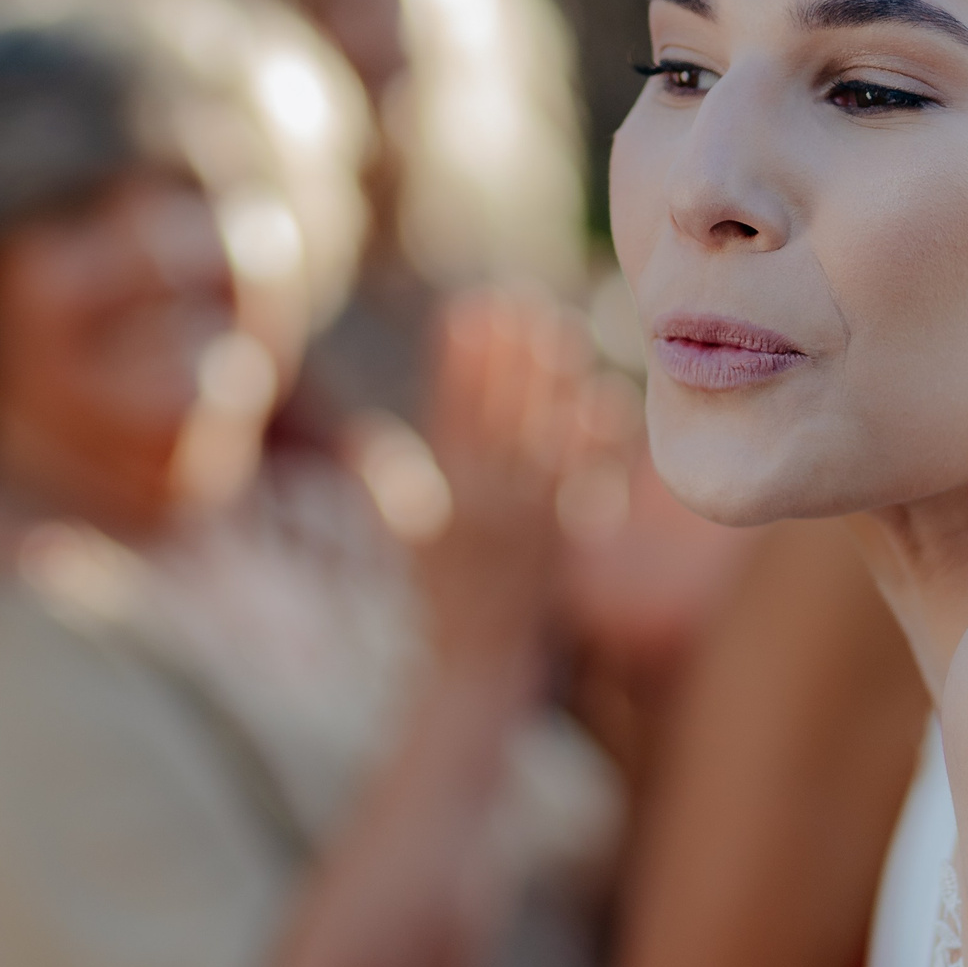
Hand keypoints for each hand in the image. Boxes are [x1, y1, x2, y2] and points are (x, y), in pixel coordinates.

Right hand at [415, 290, 599, 666]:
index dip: (457, 356)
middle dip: (506, 353)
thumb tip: (362, 435)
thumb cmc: (438, 602)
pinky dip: (592, 437)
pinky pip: (579, 477)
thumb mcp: (402, 539)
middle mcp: (477, 499)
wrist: (474, 665)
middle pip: (494, 410)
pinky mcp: (559, 538)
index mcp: (438, 492)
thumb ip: (385, 485)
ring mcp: (521, 519)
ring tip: (562, 331)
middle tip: (523, 301)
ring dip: (548, 380)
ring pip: (536, 432)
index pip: (446, 408)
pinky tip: (605, 397)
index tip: (467, 307)